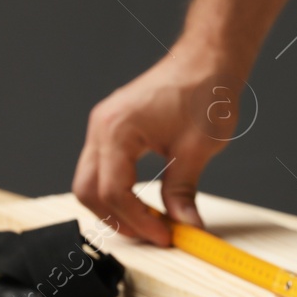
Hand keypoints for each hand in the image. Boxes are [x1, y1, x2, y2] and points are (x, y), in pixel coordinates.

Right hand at [73, 42, 248, 245]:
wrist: (207, 60)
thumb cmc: (204, 91)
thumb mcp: (197, 149)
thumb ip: (182, 191)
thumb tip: (184, 225)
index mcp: (117, 130)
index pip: (113, 192)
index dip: (138, 221)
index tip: (164, 236)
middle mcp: (101, 127)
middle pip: (88, 191)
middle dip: (118, 220)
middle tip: (152, 235)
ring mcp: (103, 127)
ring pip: (90, 182)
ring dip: (115, 208)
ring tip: (149, 222)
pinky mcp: (113, 129)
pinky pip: (102, 168)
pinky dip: (117, 191)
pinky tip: (144, 201)